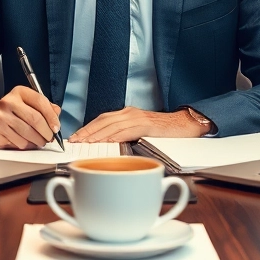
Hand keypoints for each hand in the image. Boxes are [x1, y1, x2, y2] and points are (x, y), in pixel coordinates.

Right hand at [0, 86, 61, 149]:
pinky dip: (26, 145)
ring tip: (40, 141)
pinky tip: (26, 142)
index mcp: (19, 92)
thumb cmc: (11, 112)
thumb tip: (56, 114)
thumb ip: (44, 107)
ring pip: (28, 133)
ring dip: (38, 141)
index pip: (40, 102)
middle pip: (35, 119)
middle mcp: (9, 102)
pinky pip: (18, 142)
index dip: (51, 117)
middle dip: (46, 132)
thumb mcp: (27, 104)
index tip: (56, 127)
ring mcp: (1, 116)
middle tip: (49, 138)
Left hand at [69, 107, 209, 142]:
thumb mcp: (139, 131)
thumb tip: (107, 147)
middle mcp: (130, 113)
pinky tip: (108, 141)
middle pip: (103, 120)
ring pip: (113, 124)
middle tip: (75, 140)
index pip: (101, 119)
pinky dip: (116, 135)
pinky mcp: (148, 124)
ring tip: (86, 143)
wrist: (184, 124)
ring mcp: (138, 117)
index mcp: (126, 114)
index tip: (76, 137)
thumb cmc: (163, 131)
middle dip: (87, 131)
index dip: (87, 128)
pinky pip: (129, 130)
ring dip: (98, 134)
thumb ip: (124, 135)